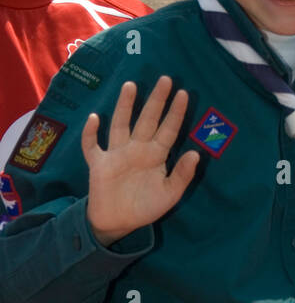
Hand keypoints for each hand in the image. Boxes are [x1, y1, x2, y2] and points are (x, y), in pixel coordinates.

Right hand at [83, 77, 198, 245]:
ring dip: (125, 106)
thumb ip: (182, 175)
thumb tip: (195, 153)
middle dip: (156, 100)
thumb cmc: (145, 206)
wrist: (117, 223)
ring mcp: (116, 154)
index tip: (184, 93)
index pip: (168, 129)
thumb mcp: (169, 195)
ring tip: (131, 85)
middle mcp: (137, 148)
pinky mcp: (98, 164)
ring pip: (121, 124)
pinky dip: (91, 133)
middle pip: (148, 119)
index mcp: (156, 155)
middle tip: (165, 79)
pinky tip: (94, 118)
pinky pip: (92, 146)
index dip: (175, 113)